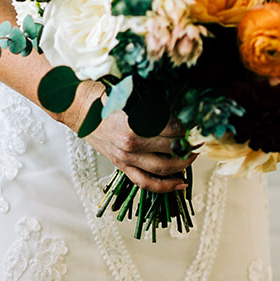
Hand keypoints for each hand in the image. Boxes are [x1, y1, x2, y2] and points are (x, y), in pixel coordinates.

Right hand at [61, 81, 192, 194]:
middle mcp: (132, 143)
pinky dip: (166, 186)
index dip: (187, 126)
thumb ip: (155, 104)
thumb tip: (181, 110)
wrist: (80, 109)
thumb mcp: (132, 93)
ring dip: (184, 164)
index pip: (173, 128)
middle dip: (190, 144)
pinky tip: (181, 184)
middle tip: (200, 139)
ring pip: (163, 168)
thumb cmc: (105, 97)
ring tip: (193, 156)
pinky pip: (147, 183)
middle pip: (172, 148)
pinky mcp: (122, 167)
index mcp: (135, 122)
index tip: (195, 124)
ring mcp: (126, 158)